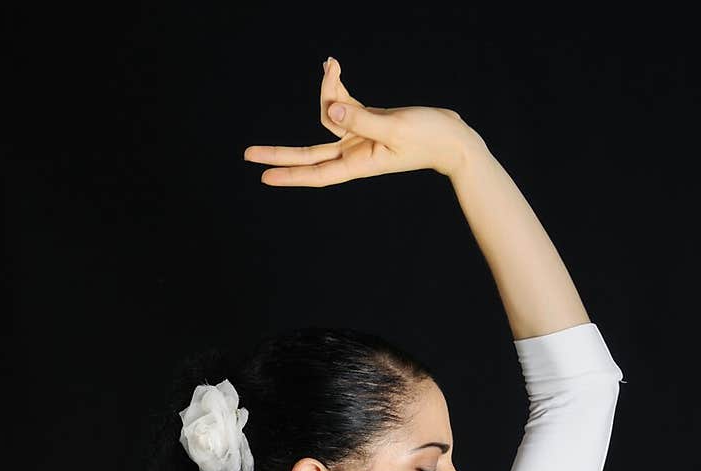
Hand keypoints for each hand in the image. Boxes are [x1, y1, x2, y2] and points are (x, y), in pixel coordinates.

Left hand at [243, 55, 482, 183]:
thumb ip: (360, 119)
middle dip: (280, 152)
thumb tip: (328, 110)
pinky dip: (336, 87)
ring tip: (332, 65)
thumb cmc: (429, 137)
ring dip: (326, 90)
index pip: (316, 171)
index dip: (289, 173)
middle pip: (309, 154)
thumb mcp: (395, 127)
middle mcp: (354, 153)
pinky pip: (341, 105)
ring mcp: (359, 138)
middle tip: (247, 154)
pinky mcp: (367, 122)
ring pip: (327, 116)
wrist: (453, 138)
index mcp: (359, 162)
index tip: (263, 174)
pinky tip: (332, 66)